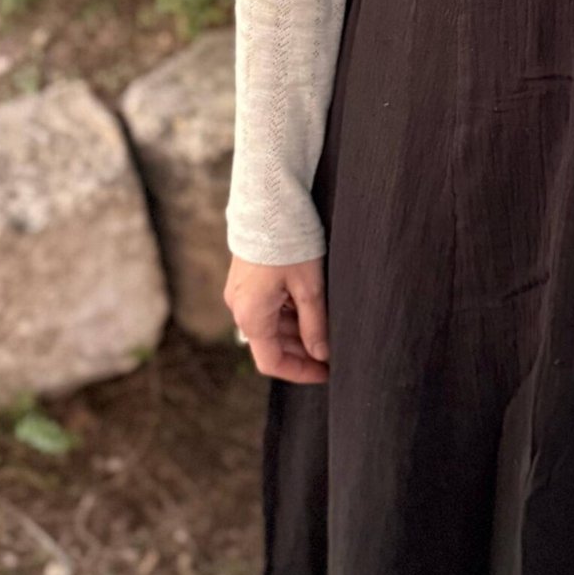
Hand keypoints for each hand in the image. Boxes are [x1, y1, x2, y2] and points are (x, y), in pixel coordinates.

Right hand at [225, 254, 329, 383]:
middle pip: (271, 344)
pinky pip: (267, 307)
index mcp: (251, 315)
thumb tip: (321, 354)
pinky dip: (289, 313)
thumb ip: (315, 325)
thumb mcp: (309, 287)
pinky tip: (312, 306)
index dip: (300, 372)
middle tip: (333, 351)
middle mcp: (240, 308)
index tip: (326, 372)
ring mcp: (242, 293)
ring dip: (297, 331)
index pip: (272, 362)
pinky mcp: (247, 280)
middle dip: (302, 351)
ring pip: (271, 326)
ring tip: (327, 327)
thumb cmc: (289, 243)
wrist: (269, 202)